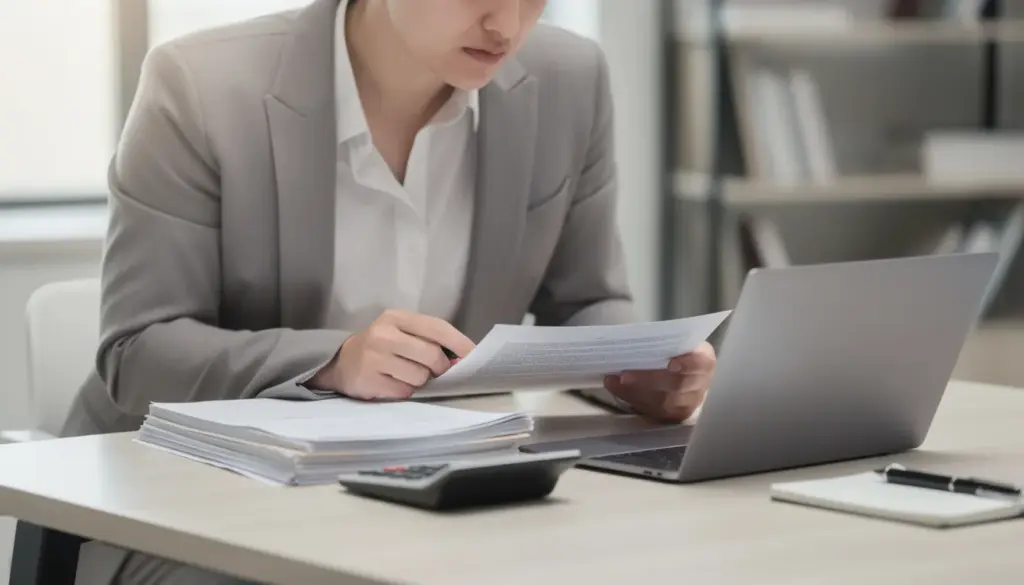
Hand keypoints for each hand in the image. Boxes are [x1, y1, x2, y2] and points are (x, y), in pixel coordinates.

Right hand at [311, 310, 474, 400]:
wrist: (342, 363)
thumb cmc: (382, 347)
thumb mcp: (402, 333)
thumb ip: (429, 340)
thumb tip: (462, 360)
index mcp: (396, 317)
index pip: (437, 327)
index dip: (459, 342)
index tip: (474, 355)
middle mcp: (384, 334)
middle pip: (432, 355)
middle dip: (440, 368)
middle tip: (434, 371)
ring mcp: (374, 358)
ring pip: (420, 376)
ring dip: (420, 381)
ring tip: (406, 375)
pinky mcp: (369, 380)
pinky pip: (404, 391)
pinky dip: (405, 391)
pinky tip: (393, 383)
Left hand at [603, 342, 716, 421]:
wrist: (683, 370)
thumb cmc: (677, 350)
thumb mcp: (677, 340)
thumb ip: (666, 340)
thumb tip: (638, 338)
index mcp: (705, 361)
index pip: (701, 364)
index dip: (688, 364)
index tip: (671, 364)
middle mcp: (699, 385)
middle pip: (676, 386)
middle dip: (649, 380)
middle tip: (625, 375)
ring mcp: (686, 404)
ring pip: (661, 401)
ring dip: (634, 391)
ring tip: (614, 380)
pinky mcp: (671, 416)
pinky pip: (650, 409)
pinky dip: (630, 397)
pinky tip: (615, 387)